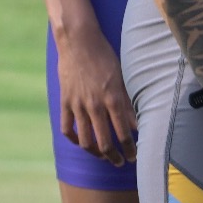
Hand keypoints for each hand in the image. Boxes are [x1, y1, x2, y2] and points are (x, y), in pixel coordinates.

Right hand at [56, 24, 136, 164]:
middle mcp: (95, 104)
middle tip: (120, 162)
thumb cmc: (104, 55)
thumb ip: (128, 102)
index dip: (130, 149)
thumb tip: (137, 124)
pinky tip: (82, 141)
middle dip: (114, 157)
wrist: (78, 40)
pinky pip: (67, 128)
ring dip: (96, 152)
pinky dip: (74, 139)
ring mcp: (77, 104)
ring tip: (103, 156)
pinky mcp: (65, 101)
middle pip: (104, 142)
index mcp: (112, 98)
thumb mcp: (121, 76)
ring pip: (85, 140)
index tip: (134, 156)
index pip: (123, 133)